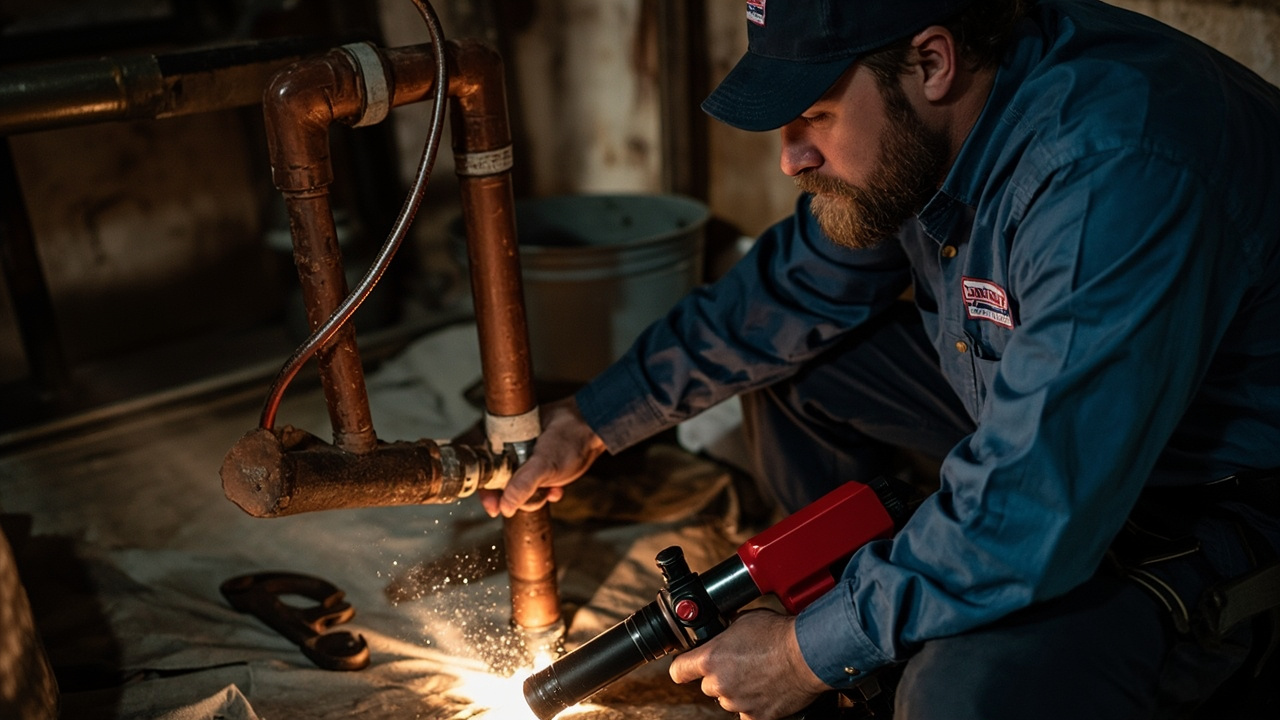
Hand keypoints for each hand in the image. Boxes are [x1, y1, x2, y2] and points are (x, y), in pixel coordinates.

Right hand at [479, 396, 606, 517]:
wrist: (596, 428)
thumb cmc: (568, 435)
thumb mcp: (543, 463)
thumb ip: (523, 484)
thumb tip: (504, 506)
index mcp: (504, 442)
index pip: (485, 471)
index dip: (488, 492)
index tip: (494, 508)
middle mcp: (512, 449)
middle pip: (503, 483)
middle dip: (516, 498)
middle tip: (530, 503)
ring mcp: (528, 457)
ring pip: (522, 487)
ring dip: (535, 496)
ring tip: (549, 492)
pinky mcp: (544, 464)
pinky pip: (538, 485)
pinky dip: (547, 491)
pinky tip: (557, 490)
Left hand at [669, 609, 828, 719]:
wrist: (807, 654)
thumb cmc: (778, 633)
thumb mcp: (743, 621)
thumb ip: (724, 633)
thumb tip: (720, 634)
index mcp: (710, 659)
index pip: (678, 671)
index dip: (683, 668)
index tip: (686, 668)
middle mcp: (719, 684)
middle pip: (707, 685)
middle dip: (719, 677)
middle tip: (739, 665)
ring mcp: (737, 702)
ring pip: (728, 700)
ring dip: (737, 690)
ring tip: (757, 675)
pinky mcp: (757, 716)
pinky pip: (747, 713)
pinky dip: (754, 704)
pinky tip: (765, 689)